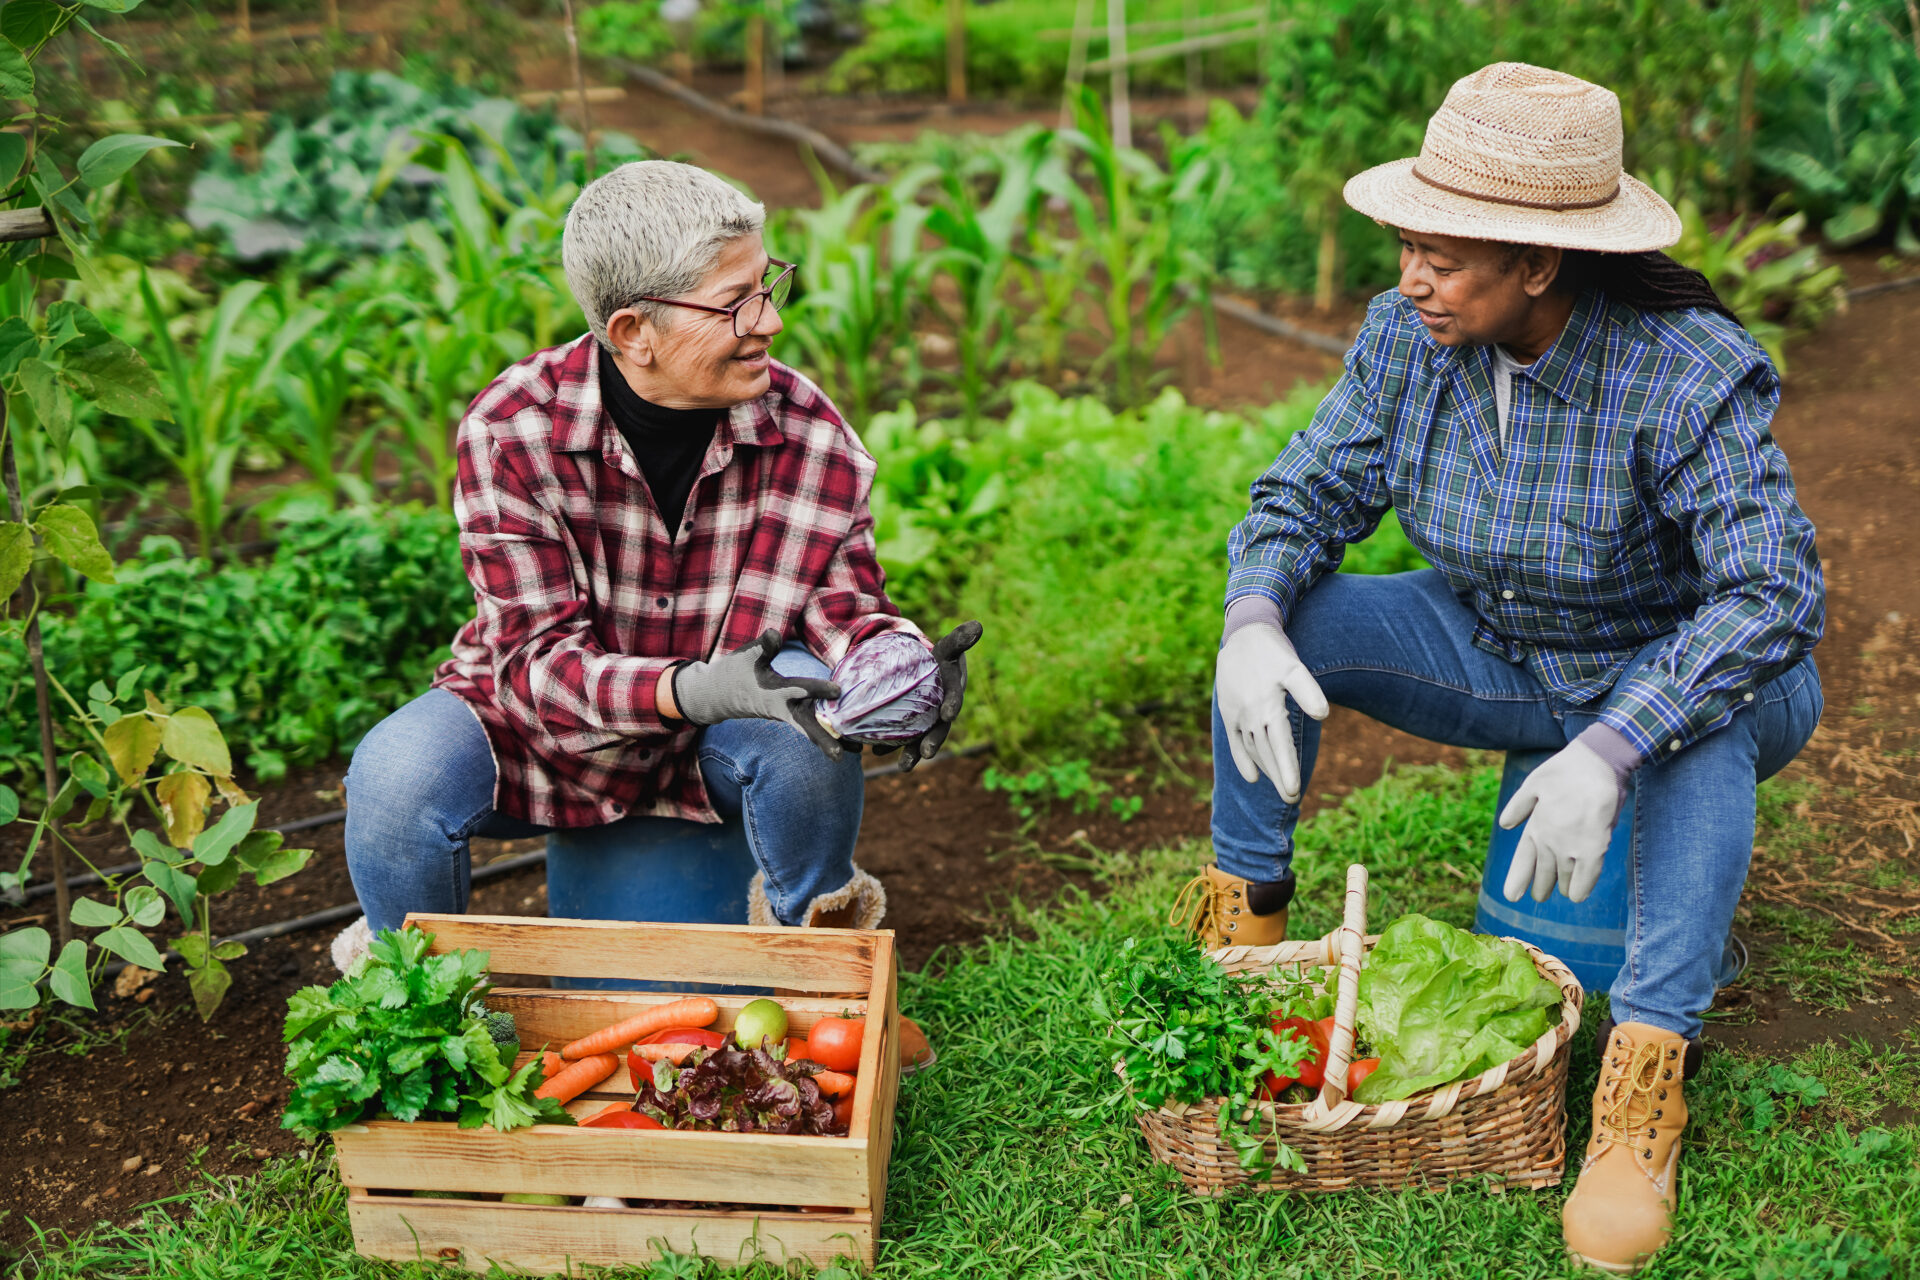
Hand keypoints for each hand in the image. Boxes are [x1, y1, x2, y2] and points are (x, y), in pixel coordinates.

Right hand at [671, 630, 846, 759]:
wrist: (718, 694)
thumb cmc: (735, 672)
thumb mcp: (747, 655)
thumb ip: (764, 646)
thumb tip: (775, 633)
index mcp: (774, 692)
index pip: (799, 690)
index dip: (818, 689)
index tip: (839, 690)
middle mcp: (783, 708)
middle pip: (806, 725)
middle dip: (823, 740)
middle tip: (841, 756)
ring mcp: (788, 714)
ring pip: (812, 728)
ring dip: (832, 739)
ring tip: (857, 753)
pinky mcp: (791, 715)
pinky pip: (811, 724)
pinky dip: (828, 731)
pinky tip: (849, 742)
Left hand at [872, 621, 981, 772]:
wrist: (926, 672)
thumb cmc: (940, 659)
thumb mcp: (947, 647)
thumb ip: (960, 639)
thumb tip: (979, 625)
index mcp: (952, 694)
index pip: (954, 700)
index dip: (952, 706)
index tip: (947, 714)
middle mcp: (940, 714)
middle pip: (938, 730)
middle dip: (933, 742)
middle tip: (927, 753)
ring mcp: (925, 724)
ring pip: (919, 741)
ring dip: (912, 754)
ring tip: (903, 767)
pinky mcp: (909, 729)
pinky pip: (899, 739)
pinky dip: (888, 746)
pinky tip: (875, 752)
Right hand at [1215, 623, 1328, 802]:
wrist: (1243, 633)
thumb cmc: (1274, 652)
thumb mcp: (1295, 666)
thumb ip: (1308, 691)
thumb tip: (1323, 715)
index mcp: (1269, 707)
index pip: (1281, 747)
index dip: (1288, 771)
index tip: (1294, 792)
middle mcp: (1251, 715)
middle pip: (1267, 754)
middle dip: (1279, 777)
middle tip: (1292, 798)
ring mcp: (1237, 715)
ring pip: (1253, 750)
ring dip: (1265, 770)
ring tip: (1278, 785)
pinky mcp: (1228, 712)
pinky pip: (1236, 743)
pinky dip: (1243, 761)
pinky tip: (1252, 776)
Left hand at [1498, 739, 1621, 903]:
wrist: (1597, 764)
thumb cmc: (1565, 771)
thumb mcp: (1532, 784)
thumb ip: (1518, 807)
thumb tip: (1504, 825)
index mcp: (1535, 827)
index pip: (1523, 860)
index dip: (1517, 879)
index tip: (1511, 895)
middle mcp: (1550, 841)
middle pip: (1543, 873)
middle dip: (1541, 887)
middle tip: (1539, 896)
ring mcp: (1572, 847)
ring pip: (1565, 878)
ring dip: (1563, 887)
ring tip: (1562, 891)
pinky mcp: (1594, 848)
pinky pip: (1587, 877)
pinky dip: (1582, 888)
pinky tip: (1578, 895)